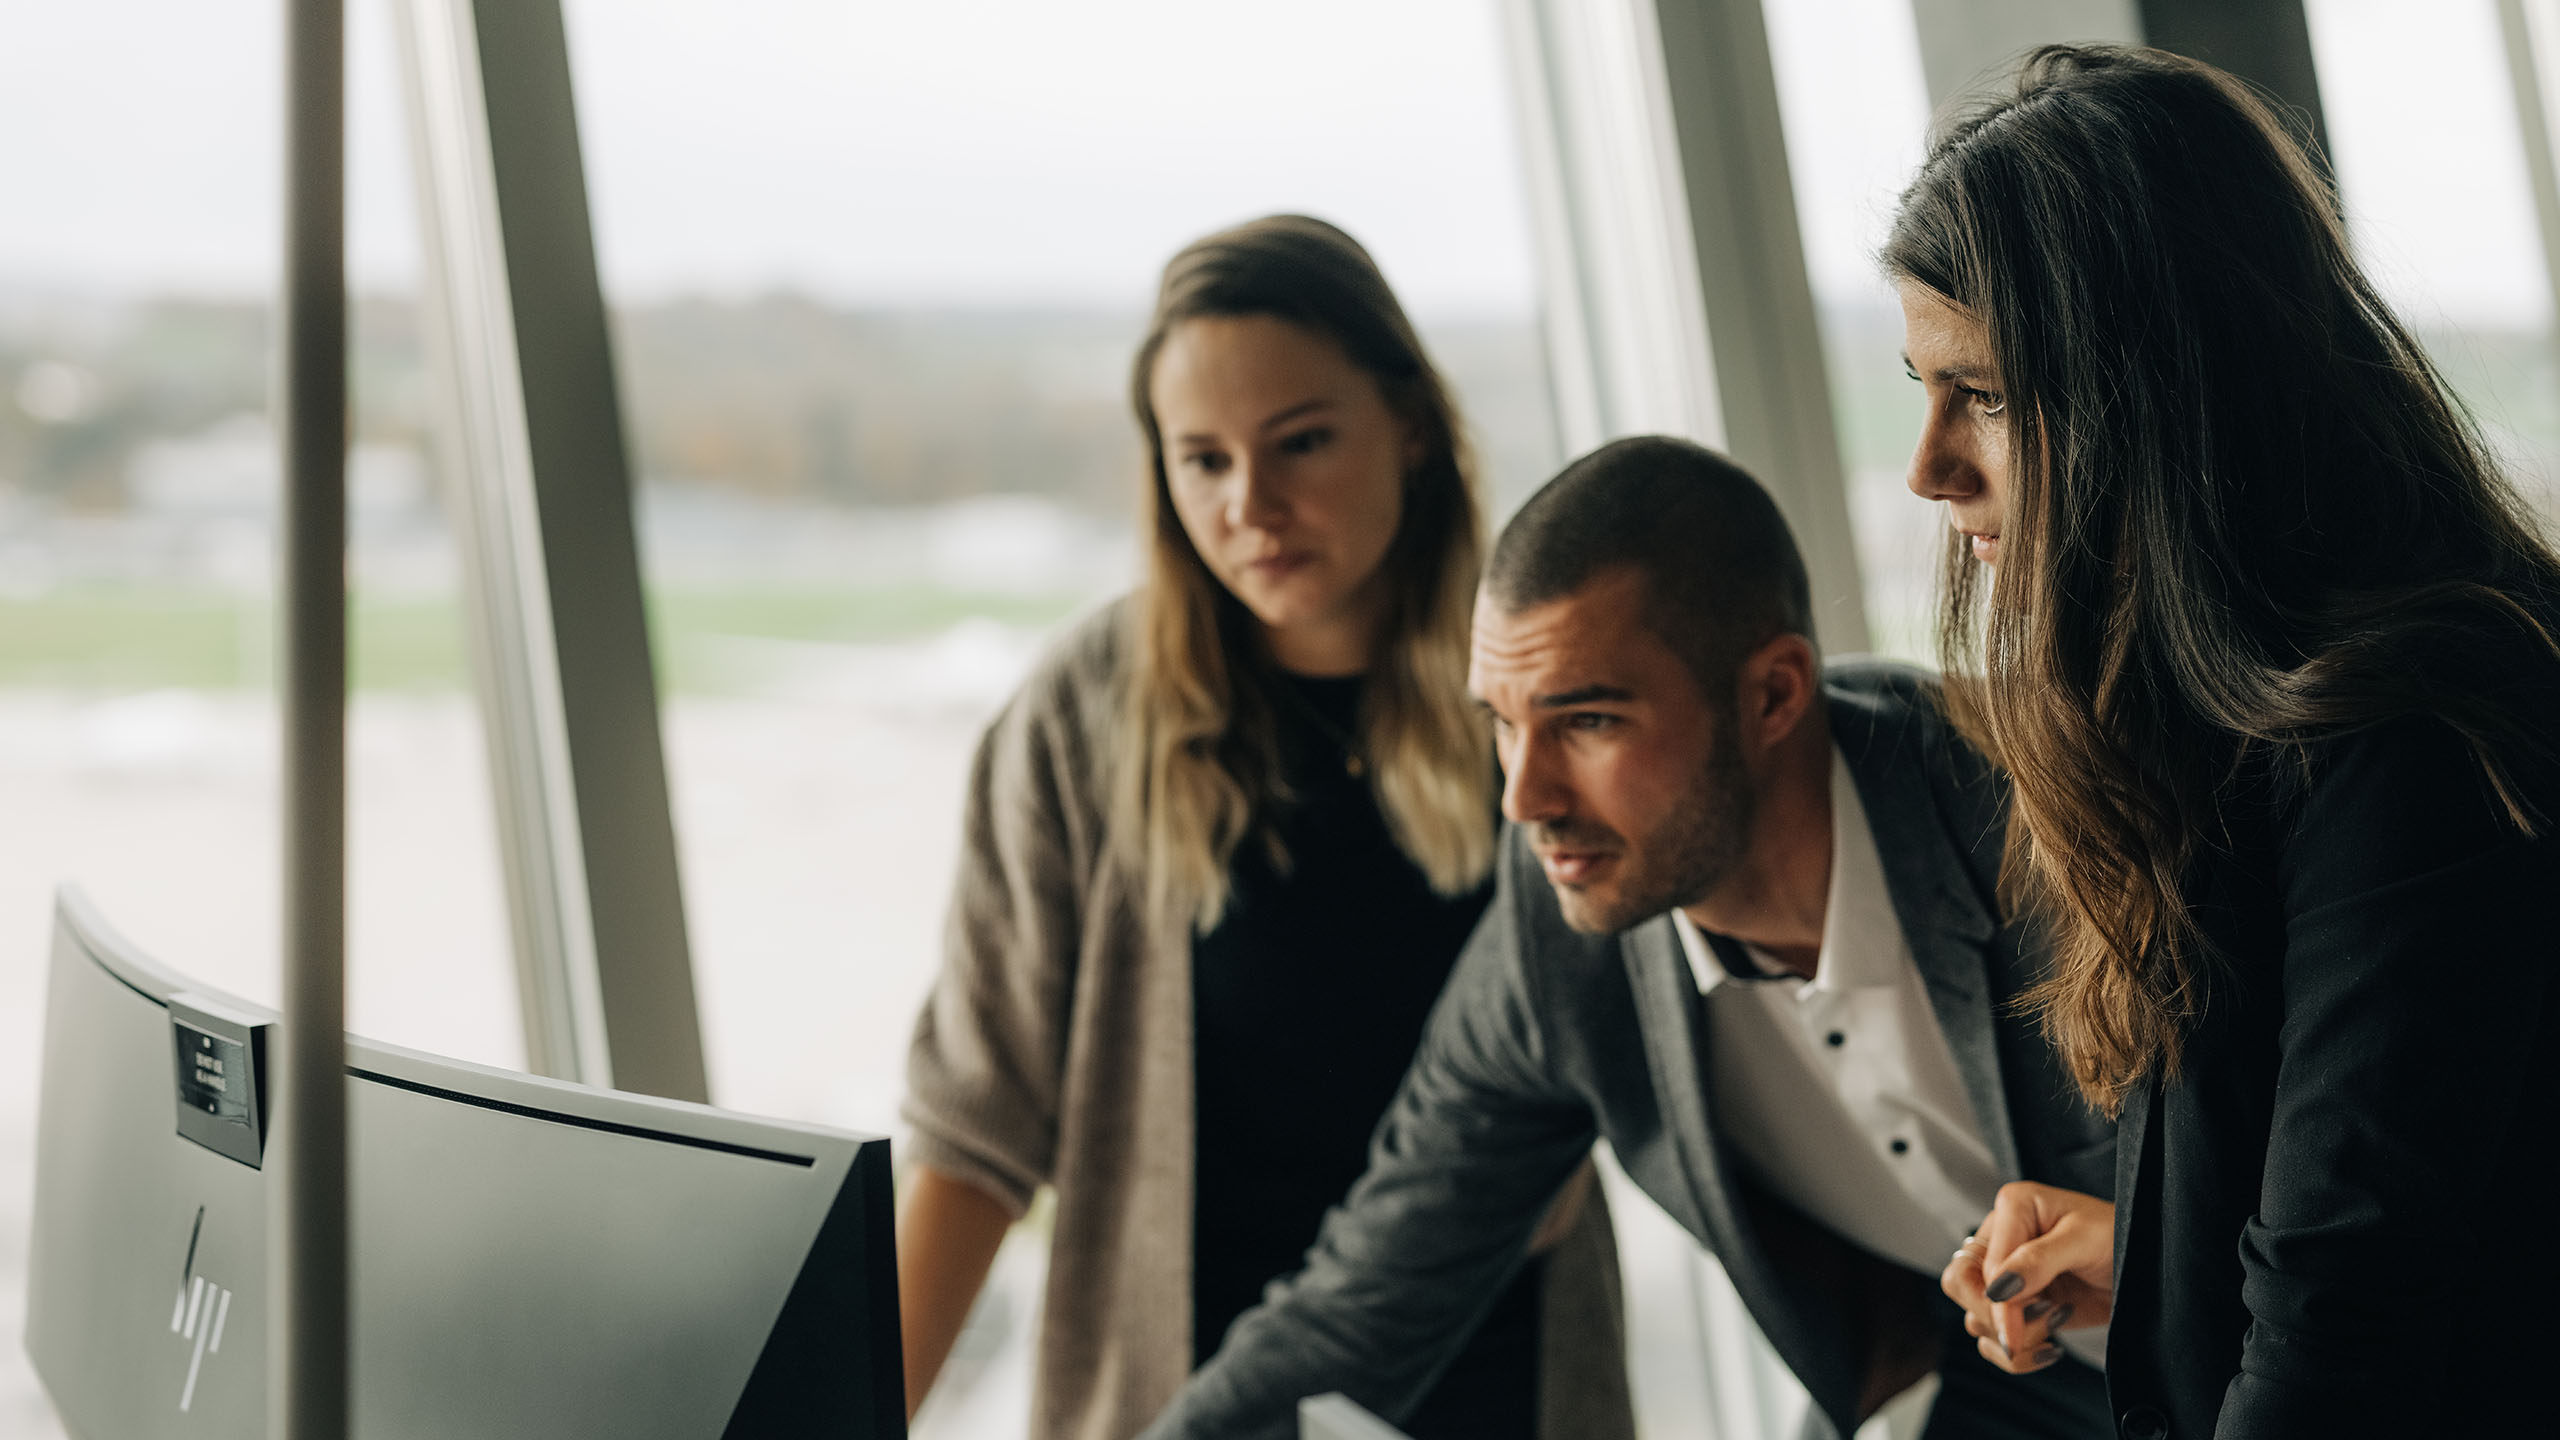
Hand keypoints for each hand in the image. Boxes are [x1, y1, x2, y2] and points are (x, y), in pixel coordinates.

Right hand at [1940, 1182, 2114, 1374]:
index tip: (2024, 1329)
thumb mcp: (2085, 1240)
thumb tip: (1998, 1290)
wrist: (2152, 1268)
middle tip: (2040, 1327)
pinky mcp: (2019, 1306)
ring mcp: (2008, 1274)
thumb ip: (2039, 1260)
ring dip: (2015, 1336)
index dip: (1999, 1302)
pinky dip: (2016, 1353)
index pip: (1980, 1264)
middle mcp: (2002, 1238)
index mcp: (2013, 1208)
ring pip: (1975, 1317)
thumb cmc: (2123, 1237)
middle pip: (1960, 1286)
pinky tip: (2051, 1346)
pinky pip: (1993, 1338)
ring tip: (2058, 1322)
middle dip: (1996, 1318)